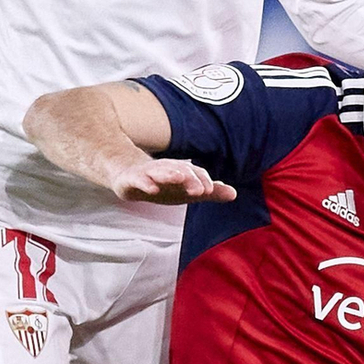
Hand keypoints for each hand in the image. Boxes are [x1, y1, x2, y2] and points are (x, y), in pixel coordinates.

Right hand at [107, 157, 235, 206]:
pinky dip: (145, 183)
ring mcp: (148, 173)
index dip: (203, 181)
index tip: (210, 190)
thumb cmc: (164, 184)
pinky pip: (139, 180)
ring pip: (159, 172)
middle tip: (199, 190)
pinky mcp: (132, 179)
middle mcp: (166, 169)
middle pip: (180, 171)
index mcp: (181, 172)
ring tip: (178, 178)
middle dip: (190, 179)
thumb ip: (210, 193)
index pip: (195, 174)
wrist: (128, 175)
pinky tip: (152, 188)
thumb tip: (234, 194)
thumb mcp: (187, 190)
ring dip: (169, 174)